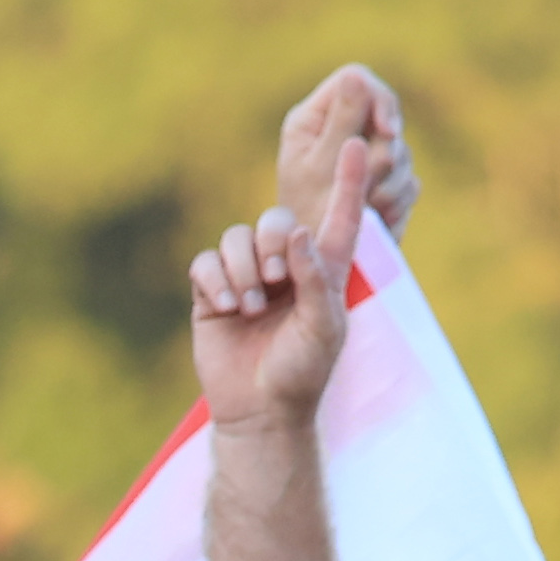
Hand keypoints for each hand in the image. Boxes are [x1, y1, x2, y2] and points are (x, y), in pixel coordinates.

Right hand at [188, 151, 367, 432]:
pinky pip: (205, 263)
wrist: (259, 412)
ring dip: (241, 271)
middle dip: (269, 244)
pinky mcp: (212, 294)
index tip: (354, 147)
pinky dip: (214, 281)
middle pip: (273, 220)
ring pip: (235, 239)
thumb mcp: (323, 327)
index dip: (347, 183)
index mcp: (323, 270)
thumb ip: (315, 278)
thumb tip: (295, 231)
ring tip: (247, 308)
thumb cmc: (302, 373)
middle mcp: (285, 267)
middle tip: (273, 282)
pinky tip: (225, 309)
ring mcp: (246, 279)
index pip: (339, 218)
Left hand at [275, 65, 415, 252]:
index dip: (380, 100)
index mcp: (313, 120)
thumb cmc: (303, 222)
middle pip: (387, 115)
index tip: (389, 131)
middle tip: (368, 188)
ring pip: (401, 152)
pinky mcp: (382, 185)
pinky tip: (377, 221)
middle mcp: (338, 133)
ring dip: (389, 185)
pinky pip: (409, 183)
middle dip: (384, 152)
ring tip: (367, 212)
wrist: (312, 273)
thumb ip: (341, 124)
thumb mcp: (319, 169)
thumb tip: (358, 76)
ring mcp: (364, 158)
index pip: (357, 81)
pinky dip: (396, 204)